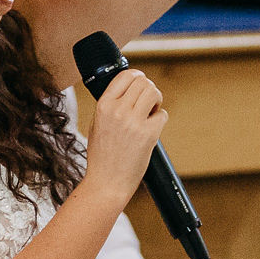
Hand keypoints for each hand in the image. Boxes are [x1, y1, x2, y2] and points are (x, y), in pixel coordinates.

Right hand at [84, 69, 167, 206]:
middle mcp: (117, 110)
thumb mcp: (97, 124)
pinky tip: (151, 130)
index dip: (137, 76)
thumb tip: (129, 88)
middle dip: (149, 89)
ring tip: (150, 113)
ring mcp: (133, 122)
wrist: (106, 183)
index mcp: (103, 106)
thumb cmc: (102, 156)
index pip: (125, 75)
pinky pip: (162, 114)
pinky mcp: (148, 135)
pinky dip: (160, 119)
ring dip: (156, 100)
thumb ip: (110, 104)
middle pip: (143, 82)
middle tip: (147, 104)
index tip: (140, 84)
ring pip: (154, 92)